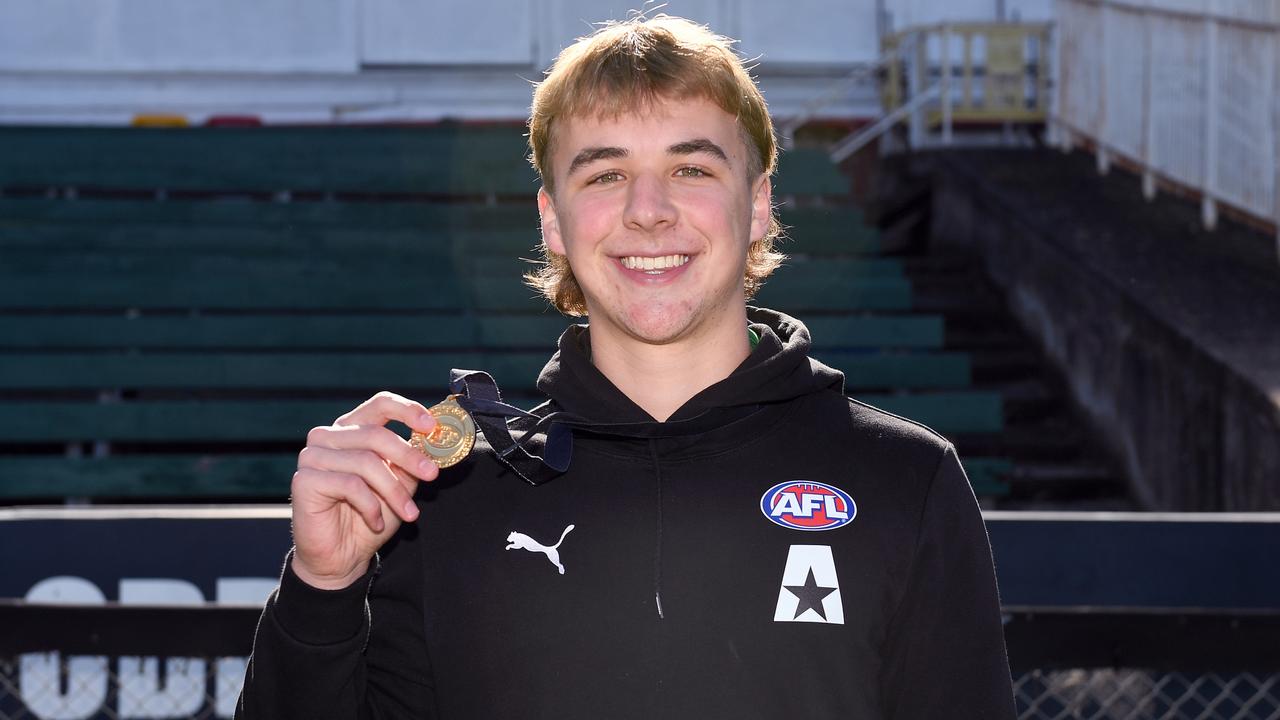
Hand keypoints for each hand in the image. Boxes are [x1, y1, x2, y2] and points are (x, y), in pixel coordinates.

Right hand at [290, 391, 439, 589]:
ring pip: (366, 462)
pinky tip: (376, 522)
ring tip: (408, 513)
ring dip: (393, 491)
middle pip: (376, 434)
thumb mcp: (400, 484)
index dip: (407, 410)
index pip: (379, 405)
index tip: (430, 426)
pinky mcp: (305, 480)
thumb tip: (433, 441)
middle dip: (409, 456)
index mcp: (351, 430)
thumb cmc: (370, 517)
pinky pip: (350, 485)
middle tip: (431, 475)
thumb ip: (411, 460)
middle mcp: (328, 437)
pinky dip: (371, 506)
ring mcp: (312, 456)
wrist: (342, 557)